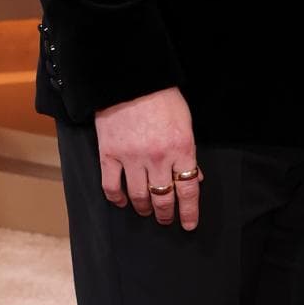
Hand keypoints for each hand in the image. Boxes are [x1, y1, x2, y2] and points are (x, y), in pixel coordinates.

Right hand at [94, 87, 201, 229]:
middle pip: (163, 197)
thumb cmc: (162, 98)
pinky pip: (111, 186)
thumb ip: (189, 152)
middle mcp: (158, 157)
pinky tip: (121, 202)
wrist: (130, 80)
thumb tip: (194, 177)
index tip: (188, 224)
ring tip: (146, 211)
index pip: (188, 190)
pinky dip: (117, 198)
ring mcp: (132, 157)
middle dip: (166, 213)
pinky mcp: (110, 154)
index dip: (189, 212)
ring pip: (139, 196)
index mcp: (181, 148)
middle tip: (165, 219)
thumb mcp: (185, 123)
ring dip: (144, 208)